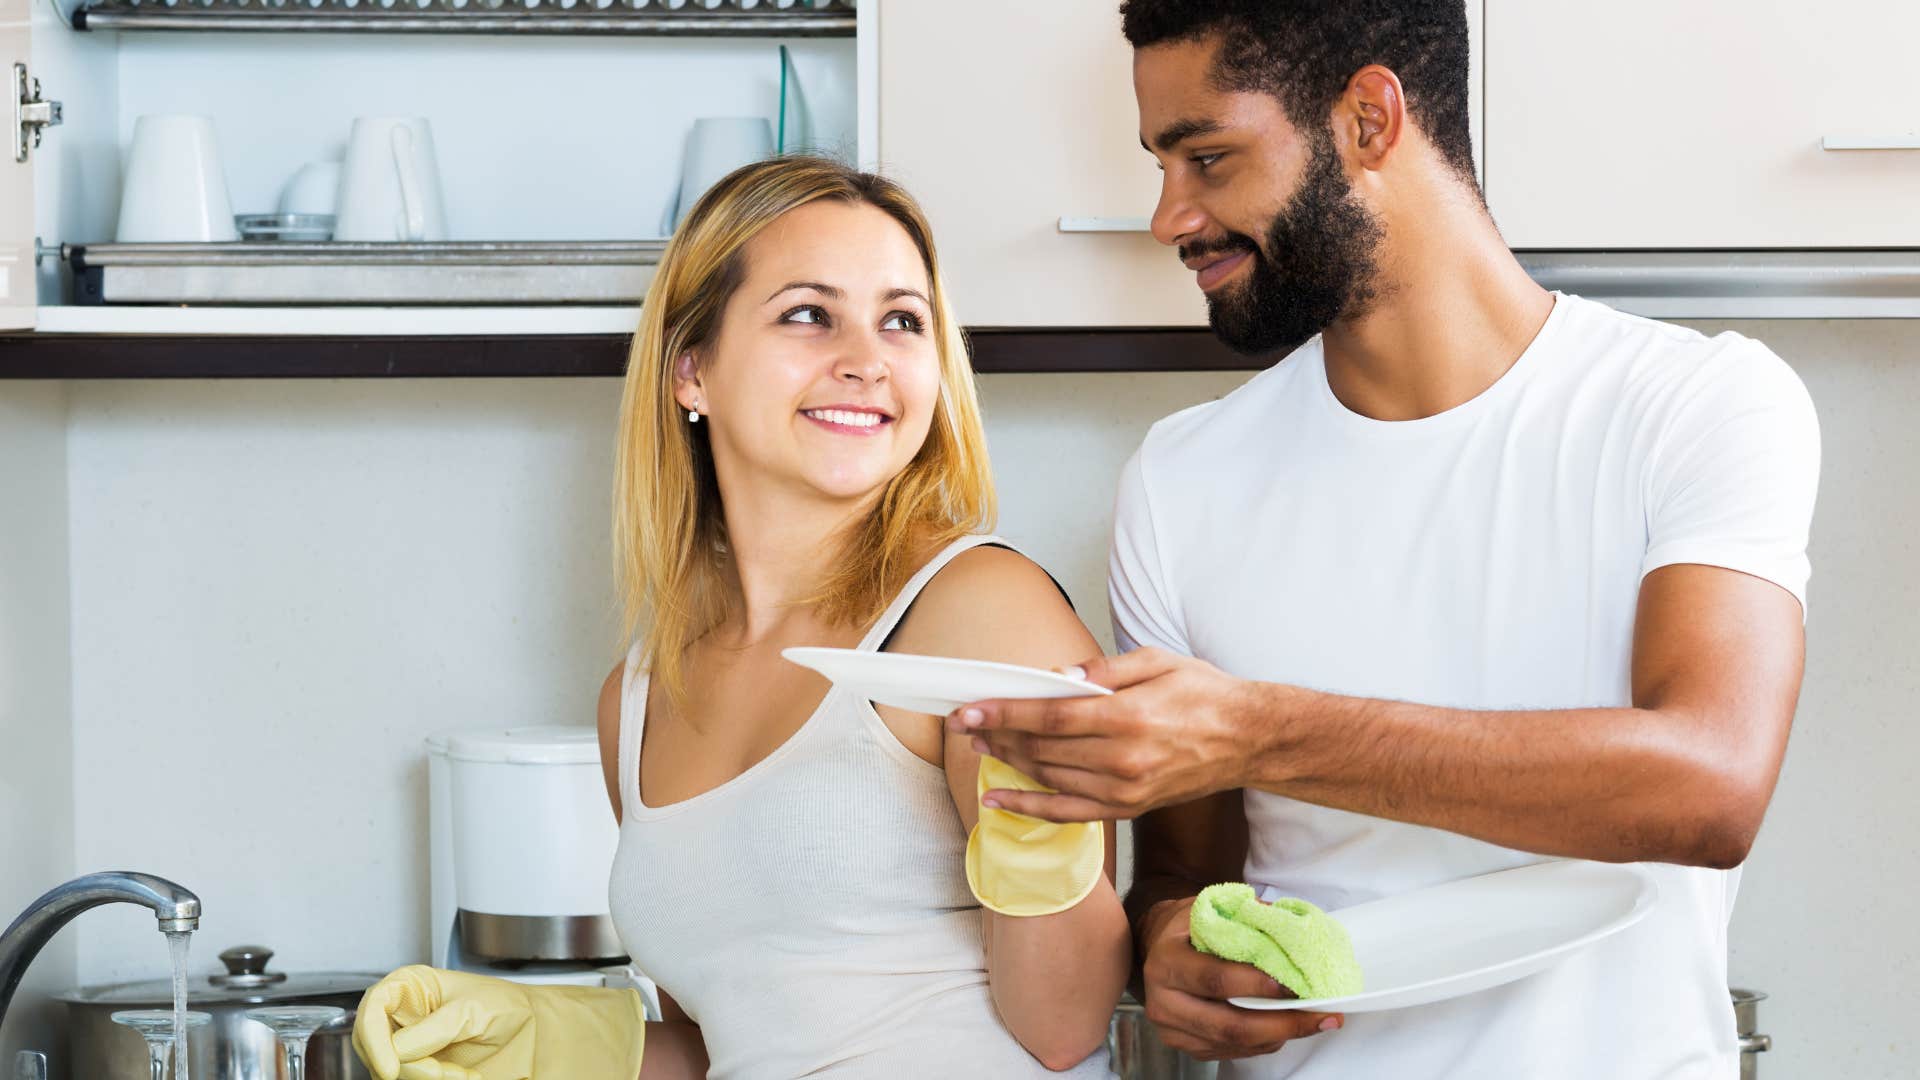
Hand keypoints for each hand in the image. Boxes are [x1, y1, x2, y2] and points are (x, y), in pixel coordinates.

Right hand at [353, 965, 644, 1079]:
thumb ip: (434, 1029)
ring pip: (395, 1072)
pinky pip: (416, 1079)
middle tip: (443, 1071)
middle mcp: (401, 1018)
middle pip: (374, 1048)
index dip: (373, 1039)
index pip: (372, 1008)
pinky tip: (465, 1076)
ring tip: (464, 1073)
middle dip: (407, 1065)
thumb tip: (396, 1051)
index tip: (390, 1067)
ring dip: (430, 1076)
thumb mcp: (472, 1009)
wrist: (534, 1033)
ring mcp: (409, 1047)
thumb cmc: (506, 1005)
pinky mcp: (422, 1069)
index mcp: (409, 988)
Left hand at [948, 647, 1262, 820]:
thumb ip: (1103, 670)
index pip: (1050, 717)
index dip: (1004, 714)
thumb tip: (1055, 678)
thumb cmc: (1204, 693)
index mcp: (1130, 717)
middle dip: (997, 736)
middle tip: (965, 724)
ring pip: (1050, 779)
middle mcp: (1124, 760)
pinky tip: (999, 801)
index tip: (969, 710)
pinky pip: (1069, 813)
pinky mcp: (1129, 807)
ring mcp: (1126, 790)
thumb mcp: (1158, 661)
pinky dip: (1030, 809)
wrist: (1248, 740)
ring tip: (981, 747)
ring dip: (1008, 765)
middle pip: (1043, 750)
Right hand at [1139, 897, 1341, 1060]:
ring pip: (1233, 1044)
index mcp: (1167, 961)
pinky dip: (1264, 1042)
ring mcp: (1172, 1029)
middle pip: (1229, 1025)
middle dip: (1281, 1024)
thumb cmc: (1188, 926)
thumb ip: (1249, 917)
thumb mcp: (1212, 909)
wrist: (1156, 946)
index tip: (1295, 986)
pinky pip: (1231, 1051)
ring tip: (1314, 1022)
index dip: (1257, 986)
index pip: (1216, 979)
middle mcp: (1163, 1001)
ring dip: (1279, 1036)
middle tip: (1320, 1016)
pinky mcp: (1185, 1046)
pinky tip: (1285, 1028)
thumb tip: (1293, 929)